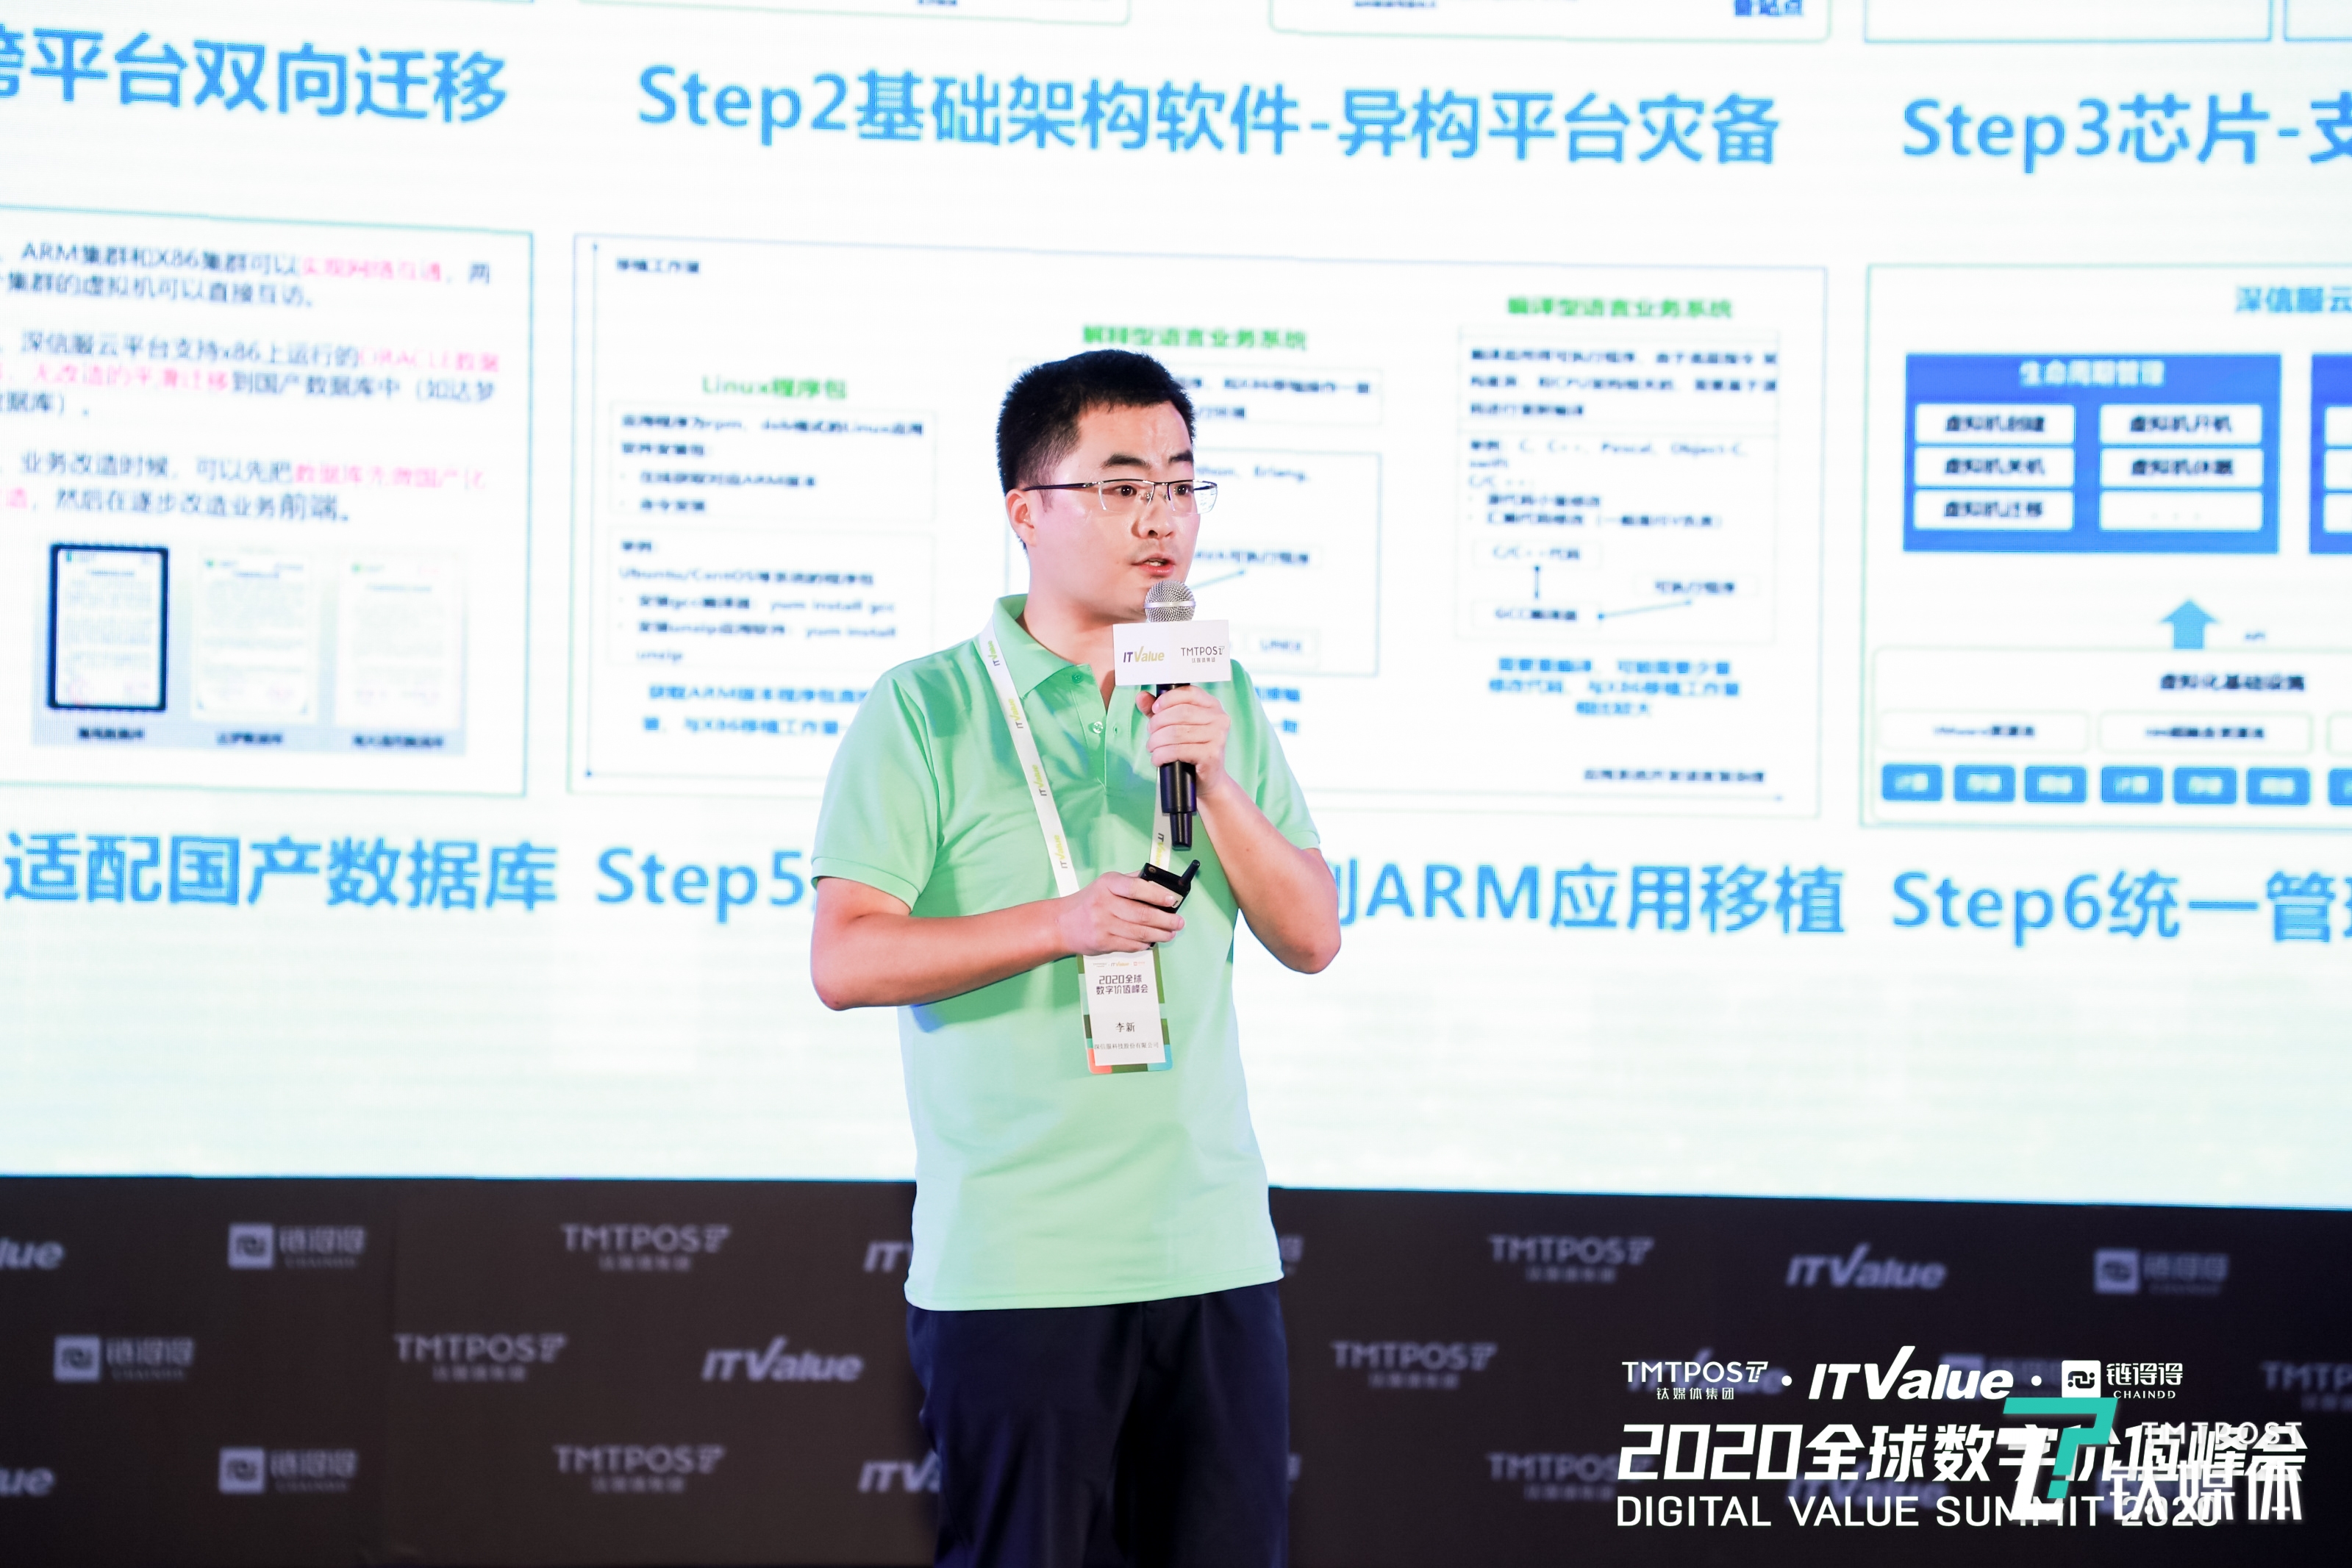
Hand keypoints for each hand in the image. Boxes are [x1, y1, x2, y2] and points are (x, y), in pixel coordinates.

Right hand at [1056, 871, 1183, 954]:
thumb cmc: (1089, 901)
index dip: (1157, 894)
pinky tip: (1153, 941)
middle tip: (1178, 922)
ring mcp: (1103, 925)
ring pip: (1139, 932)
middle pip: (1142, 914)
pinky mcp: (1102, 943)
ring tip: (1171, 933)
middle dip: (1165, 920)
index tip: (1172, 900)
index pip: (1136, 888)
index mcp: (1108, 884)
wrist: (1061, 924)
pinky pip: (1130, 945)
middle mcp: (1104, 904)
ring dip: (1160, 934)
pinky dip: (1144, 944)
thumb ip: (1130, 881)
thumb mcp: (1105, 883)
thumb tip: (1159, 882)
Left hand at [1136, 686, 1231, 799]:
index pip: (1189, 693)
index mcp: (1212, 706)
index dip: (1168, 699)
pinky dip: (1162, 755)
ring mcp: (1218, 737)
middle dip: (1158, 723)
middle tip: (1150, 734)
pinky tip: (1157, 759)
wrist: (1207, 780)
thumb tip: (1141, 697)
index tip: (1155, 709)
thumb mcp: (1173, 725)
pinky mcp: (1211, 755)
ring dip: (1157, 741)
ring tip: (1152, 747)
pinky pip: (1178, 750)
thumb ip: (1159, 710)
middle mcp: (1219, 718)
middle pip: (1180, 712)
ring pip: (1176, 732)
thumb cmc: (1191, 749)